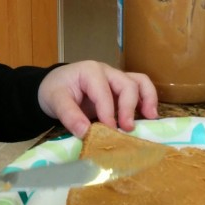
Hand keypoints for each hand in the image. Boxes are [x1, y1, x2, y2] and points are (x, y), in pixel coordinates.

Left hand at [37, 62, 157, 138]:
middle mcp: (107, 71)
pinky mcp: (120, 88)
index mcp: (90, 71)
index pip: (104, 92)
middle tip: (126, 128)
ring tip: (150, 118)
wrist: (54, 86)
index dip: (108, 112)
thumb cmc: (55, 91)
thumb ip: (69, 116)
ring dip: (147, 99)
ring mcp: (116, 78)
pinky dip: (147, 100)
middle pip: (127, 84)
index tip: (109, 131)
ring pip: (139, 81)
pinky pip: (140, 88)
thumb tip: (85, 133)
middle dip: (128, 107)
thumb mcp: (56, 101)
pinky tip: (149, 116)